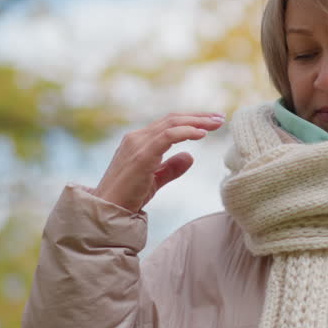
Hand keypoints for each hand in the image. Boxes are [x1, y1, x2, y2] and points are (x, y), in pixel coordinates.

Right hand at [94, 113, 223, 212]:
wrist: (108, 210)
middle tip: (220, 118)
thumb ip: (171, 168)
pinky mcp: (142, 155)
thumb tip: (189, 156)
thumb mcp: (155, 180)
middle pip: (172, 119)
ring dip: (197, 121)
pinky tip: (202, 134)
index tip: (212, 122)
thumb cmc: (128, 197)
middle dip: (199, 117)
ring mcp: (137, 144)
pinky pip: (167, 136)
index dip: (192, 121)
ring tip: (217, 123)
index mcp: (139, 141)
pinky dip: (186, 132)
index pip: (168, 123)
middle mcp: (137, 137)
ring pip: (172, 124)